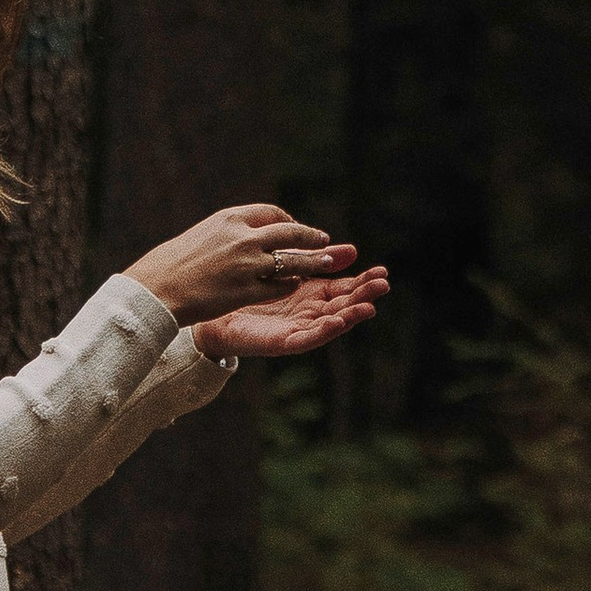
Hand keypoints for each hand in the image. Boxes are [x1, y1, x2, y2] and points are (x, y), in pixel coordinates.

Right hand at [125, 200, 352, 326]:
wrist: (156, 288)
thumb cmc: (172, 263)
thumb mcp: (202, 234)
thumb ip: (229, 232)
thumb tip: (247, 233)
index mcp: (230, 218)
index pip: (271, 213)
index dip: (288, 220)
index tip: (295, 227)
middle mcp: (242, 238)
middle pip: (289, 233)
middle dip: (310, 236)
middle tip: (324, 240)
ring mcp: (247, 265)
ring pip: (291, 260)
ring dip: (311, 261)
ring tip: (326, 263)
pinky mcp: (246, 291)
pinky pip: (278, 286)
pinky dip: (289, 284)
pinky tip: (293, 285)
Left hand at [193, 266, 389, 363]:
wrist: (207, 310)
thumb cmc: (242, 288)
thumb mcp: (282, 268)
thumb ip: (309, 258)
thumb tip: (348, 248)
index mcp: (308, 294)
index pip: (342, 287)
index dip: (362, 280)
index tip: (381, 270)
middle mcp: (306, 313)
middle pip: (341, 305)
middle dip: (363, 295)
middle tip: (383, 285)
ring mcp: (294, 328)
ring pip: (329, 323)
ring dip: (350, 316)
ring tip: (369, 307)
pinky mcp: (279, 342)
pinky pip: (305, 338)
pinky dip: (323, 331)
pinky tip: (337, 322)